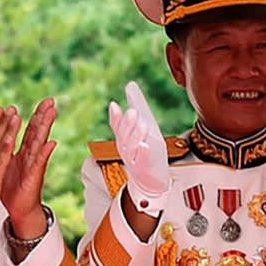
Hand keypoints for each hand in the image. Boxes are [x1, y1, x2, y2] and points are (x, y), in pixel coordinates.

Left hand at [0, 97, 57, 240]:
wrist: (19, 210)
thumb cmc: (13, 190)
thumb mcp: (7, 166)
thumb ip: (11, 152)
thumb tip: (9, 139)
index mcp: (23, 153)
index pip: (29, 130)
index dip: (34, 115)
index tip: (40, 102)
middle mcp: (30, 157)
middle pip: (37, 132)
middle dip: (43, 115)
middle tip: (50, 100)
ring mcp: (33, 166)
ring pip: (39, 142)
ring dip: (45, 127)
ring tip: (52, 113)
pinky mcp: (33, 177)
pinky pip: (39, 163)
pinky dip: (44, 152)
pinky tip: (50, 143)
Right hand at [107, 80, 171, 209]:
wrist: (150, 181)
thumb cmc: (146, 151)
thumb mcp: (141, 129)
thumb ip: (137, 108)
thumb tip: (130, 85)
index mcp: (124, 138)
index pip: (117, 126)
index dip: (116, 117)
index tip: (115, 105)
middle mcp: (126, 148)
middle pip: (123, 135)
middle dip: (127, 124)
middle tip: (133, 112)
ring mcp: (134, 159)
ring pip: (131, 146)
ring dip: (136, 134)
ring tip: (143, 124)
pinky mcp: (145, 169)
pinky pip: (142, 160)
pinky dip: (143, 153)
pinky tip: (145, 146)